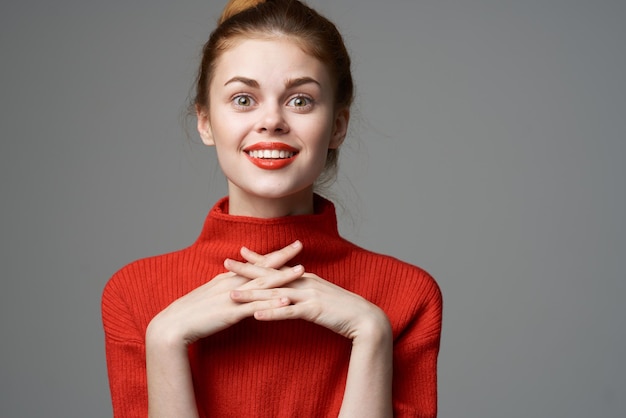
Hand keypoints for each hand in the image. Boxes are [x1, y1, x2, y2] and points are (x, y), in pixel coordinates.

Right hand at [147, 241, 304, 346]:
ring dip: (283, 277)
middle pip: (262, 267)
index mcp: (229, 278)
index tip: (291, 245)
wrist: (174, 324)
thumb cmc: (193, 312)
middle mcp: (232, 283)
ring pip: (262, 284)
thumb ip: (229, 288)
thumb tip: (244, 285)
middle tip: (300, 245)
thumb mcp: (213, 295)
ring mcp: (233, 297)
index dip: (274, 254)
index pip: (256, 262)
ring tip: (301, 271)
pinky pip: (255, 307)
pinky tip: (286, 301)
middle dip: (282, 256)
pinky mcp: (231, 313)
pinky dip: (271, 303)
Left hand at [228, 248, 390, 340]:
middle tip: (225, 263)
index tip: (240, 252)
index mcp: (306, 278)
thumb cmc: (342, 309)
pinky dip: (271, 313)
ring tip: (231, 294)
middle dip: (246, 270)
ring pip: (275, 294)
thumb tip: (290, 291)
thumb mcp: (321, 295)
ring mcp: (309, 295)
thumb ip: (305, 291)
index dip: (258, 259)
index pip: (278, 266)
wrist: (365, 317)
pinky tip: (256, 316)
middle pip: (271, 275)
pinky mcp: (314, 311)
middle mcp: (305, 282)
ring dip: (252, 294)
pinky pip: (288, 312)